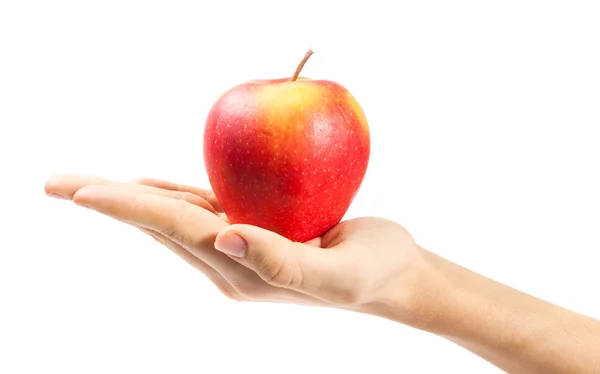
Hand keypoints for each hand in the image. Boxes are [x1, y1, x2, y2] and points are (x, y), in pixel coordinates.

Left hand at [44, 175, 425, 316]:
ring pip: (175, 219)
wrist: (395, 276)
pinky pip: (202, 211)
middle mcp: (232, 262)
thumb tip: (225, 236)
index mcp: (243, 272)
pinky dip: (171, 197)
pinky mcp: (255, 234)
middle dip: (111, 203)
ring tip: (89, 187)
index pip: (177, 230)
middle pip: (161, 225)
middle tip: (57, 184)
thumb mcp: (341, 275)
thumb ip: (285, 265)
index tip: (79, 193)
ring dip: (134, 200)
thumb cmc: (376, 273)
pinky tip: (153, 188)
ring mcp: (240, 249)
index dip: (130, 208)